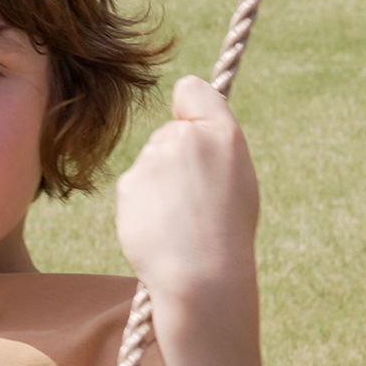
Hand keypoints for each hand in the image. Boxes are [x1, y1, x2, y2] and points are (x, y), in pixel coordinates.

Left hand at [114, 76, 259, 307]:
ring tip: (181, 220)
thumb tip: (185, 125)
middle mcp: (186, 138)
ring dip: (158, 185)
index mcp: (222, 134)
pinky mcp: (128, 183)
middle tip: (195, 200)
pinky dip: (142, 205)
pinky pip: (134, 187)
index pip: (192, 90)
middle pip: (169, 134)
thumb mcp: (237, 178)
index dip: (189, 108)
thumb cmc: (226, 231)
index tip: (191, 128)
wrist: (200, 276)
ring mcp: (154, 160)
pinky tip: (161, 227)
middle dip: (175, 158)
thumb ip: (213, 142)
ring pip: (150, 163)